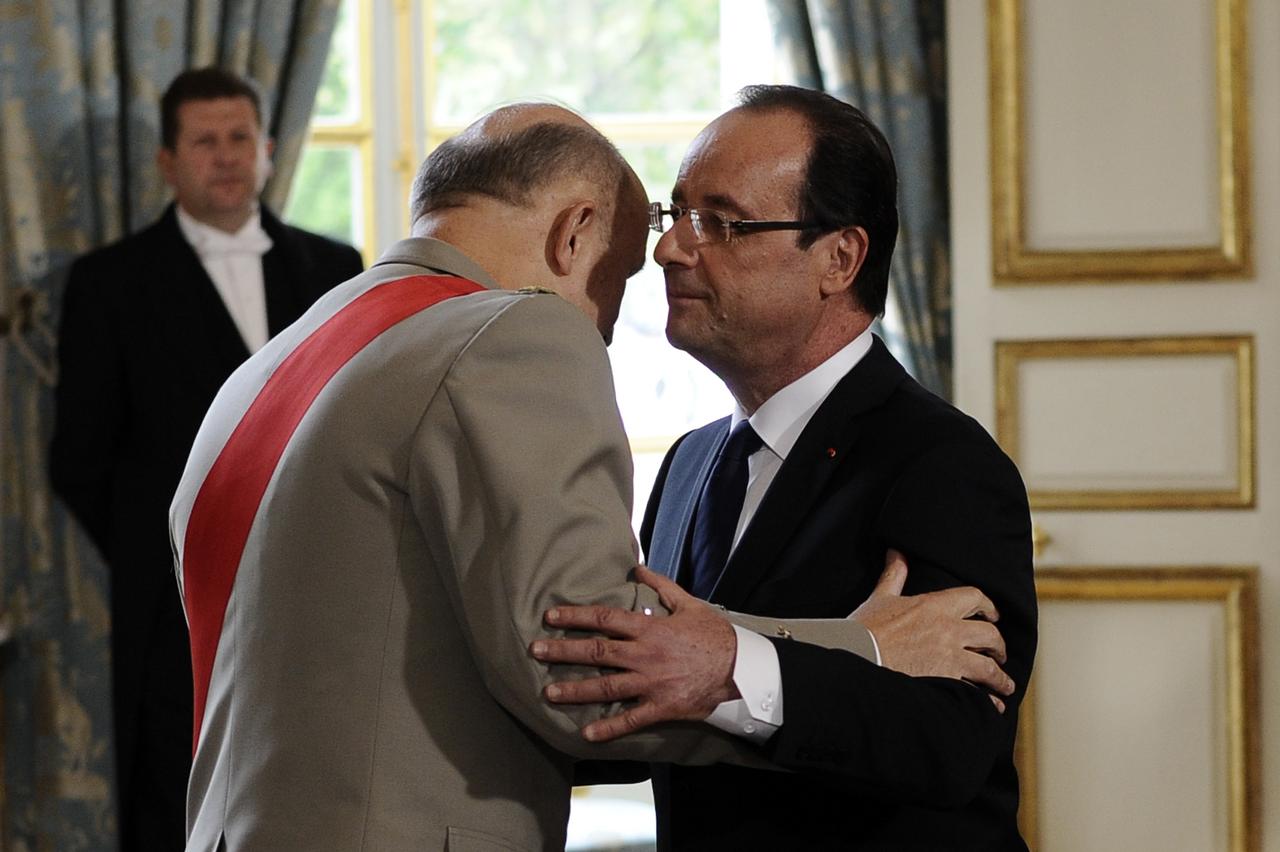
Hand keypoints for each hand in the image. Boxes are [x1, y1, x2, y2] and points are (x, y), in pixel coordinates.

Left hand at [529, 565, 737, 741]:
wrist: (741, 670)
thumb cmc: (715, 635)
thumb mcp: (689, 604)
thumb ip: (661, 587)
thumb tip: (637, 567)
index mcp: (650, 629)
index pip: (605, 619)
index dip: (575, 616)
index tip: (551, 617)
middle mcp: (644, 655)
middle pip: (597, 652)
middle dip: (563, 651)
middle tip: (535, 651)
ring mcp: (651, 683)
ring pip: (606, 687)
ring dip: (576, 690)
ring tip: (549, 693)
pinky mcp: (661, 708)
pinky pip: (631, 720)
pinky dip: (609, 729)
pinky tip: (586, 735)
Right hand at [852, 549, 1013, 711]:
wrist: (857, 656)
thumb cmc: (866, 628)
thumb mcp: (881, 597)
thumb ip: (894, 574)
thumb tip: (896, 552)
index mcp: (935, 605)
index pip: (975, 598)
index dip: (989, 606)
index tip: (993, 615)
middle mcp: (949, 630)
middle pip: (990, 635)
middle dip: (999, 645)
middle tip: (999, 653)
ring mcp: (950, 658)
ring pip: (989, 667)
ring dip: (1000, 677)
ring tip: (1004, 685)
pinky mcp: (946, 682)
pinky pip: (976, 693)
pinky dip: (988, 702)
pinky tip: (992, 706)